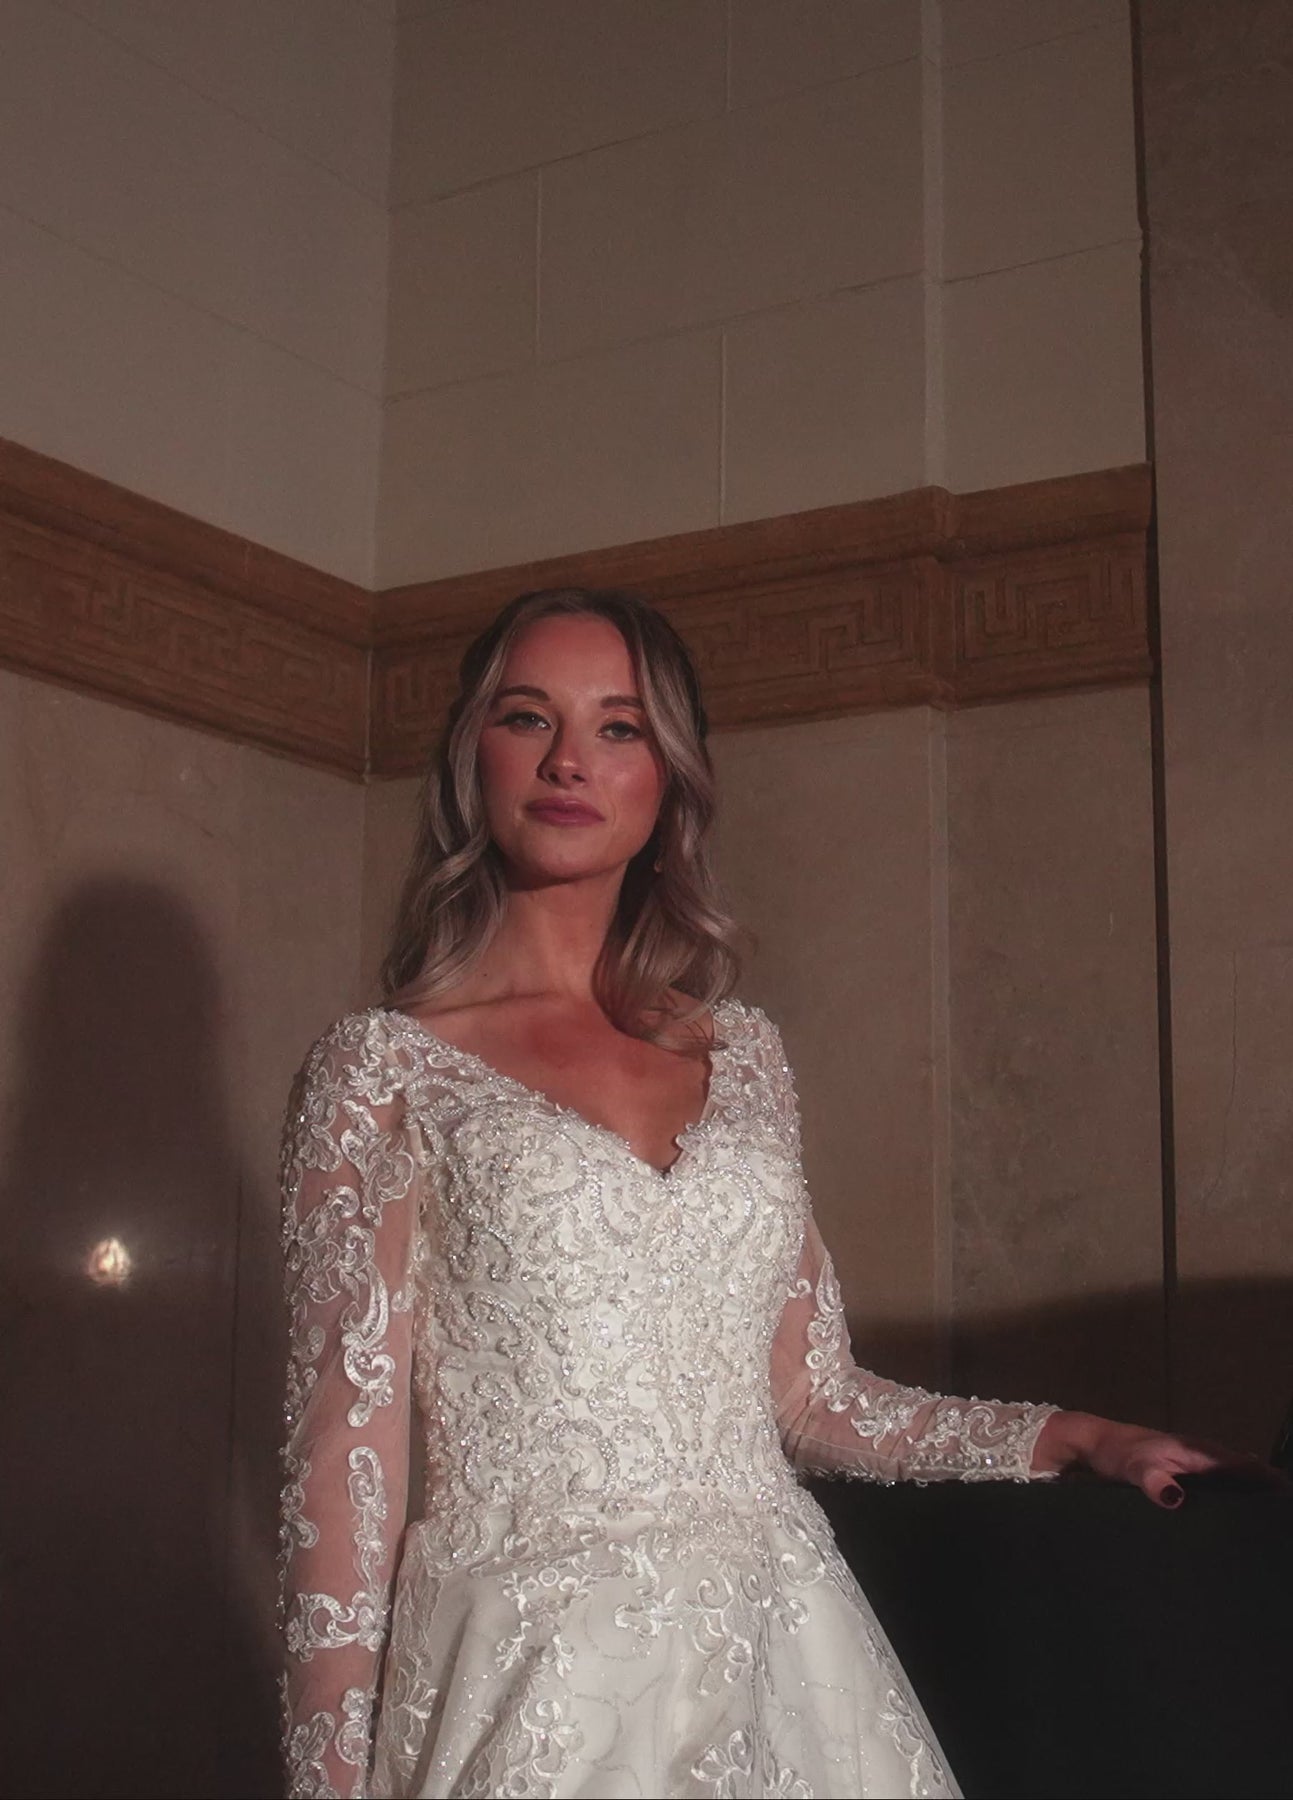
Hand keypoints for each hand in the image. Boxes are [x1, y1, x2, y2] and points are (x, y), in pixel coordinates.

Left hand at [1032, 1410, 1274, 1507]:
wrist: (1097, 1445)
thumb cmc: (1118, 1454)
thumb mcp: (1133, 1468)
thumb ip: (1153, 1481)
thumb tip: (1178, 1499)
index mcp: (1199, 1451)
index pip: (1245, 1466)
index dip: (1270, 1482)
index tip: (1290, 1501)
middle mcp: (1203, 1457)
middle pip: (1246, 1475)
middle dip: (1267, 1494)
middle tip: (1282, 1527)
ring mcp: (1196, 1467)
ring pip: (1234, 1482)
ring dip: (1252, 1499)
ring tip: (1269, 1531)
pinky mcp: (1186, 1477)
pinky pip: (1219, 1488)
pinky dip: (1233, 1501)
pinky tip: (1235, 1526)